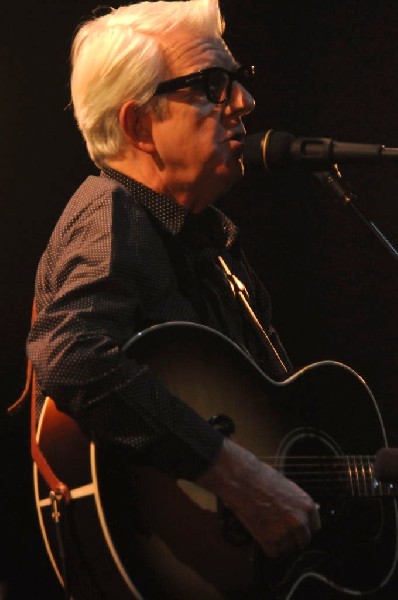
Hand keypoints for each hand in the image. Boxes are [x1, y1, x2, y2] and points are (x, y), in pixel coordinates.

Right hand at [196, 438, 320, 557]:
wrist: (241, 479)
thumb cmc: (262, 477)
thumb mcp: (287, 485)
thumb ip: (299, 502)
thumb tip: (310, 510)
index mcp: (306, 505)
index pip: (315, 527)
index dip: (304, 525)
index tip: (297, 524)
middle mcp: (298, 521)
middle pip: (303, 541)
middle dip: (294, 536)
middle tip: (281, 526)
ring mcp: (283, 532)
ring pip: (287, 548)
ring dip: (280, 541)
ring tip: (268, 526)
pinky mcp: (266, 539)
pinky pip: (273, 552)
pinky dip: (267, 546)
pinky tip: (261, 532)